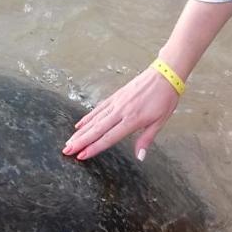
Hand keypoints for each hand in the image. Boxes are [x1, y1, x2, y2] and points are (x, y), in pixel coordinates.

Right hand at [62, 68, 179, 160]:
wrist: (164, 75)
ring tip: (69, 141)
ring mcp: (116, 103)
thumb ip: (146, 139)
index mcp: (132, 120)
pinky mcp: (115, 96)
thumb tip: (139, 157)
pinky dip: (87, 118)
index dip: (95, 147)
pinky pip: (98, 109)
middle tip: (66, 150)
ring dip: (80, 132)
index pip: (109, 137)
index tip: (82, 155)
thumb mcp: (160, 122)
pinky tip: (79, 125)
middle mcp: (121, 111)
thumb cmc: (165, 99)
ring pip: (94, 120)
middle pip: (97, 129)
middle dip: (80, 141)